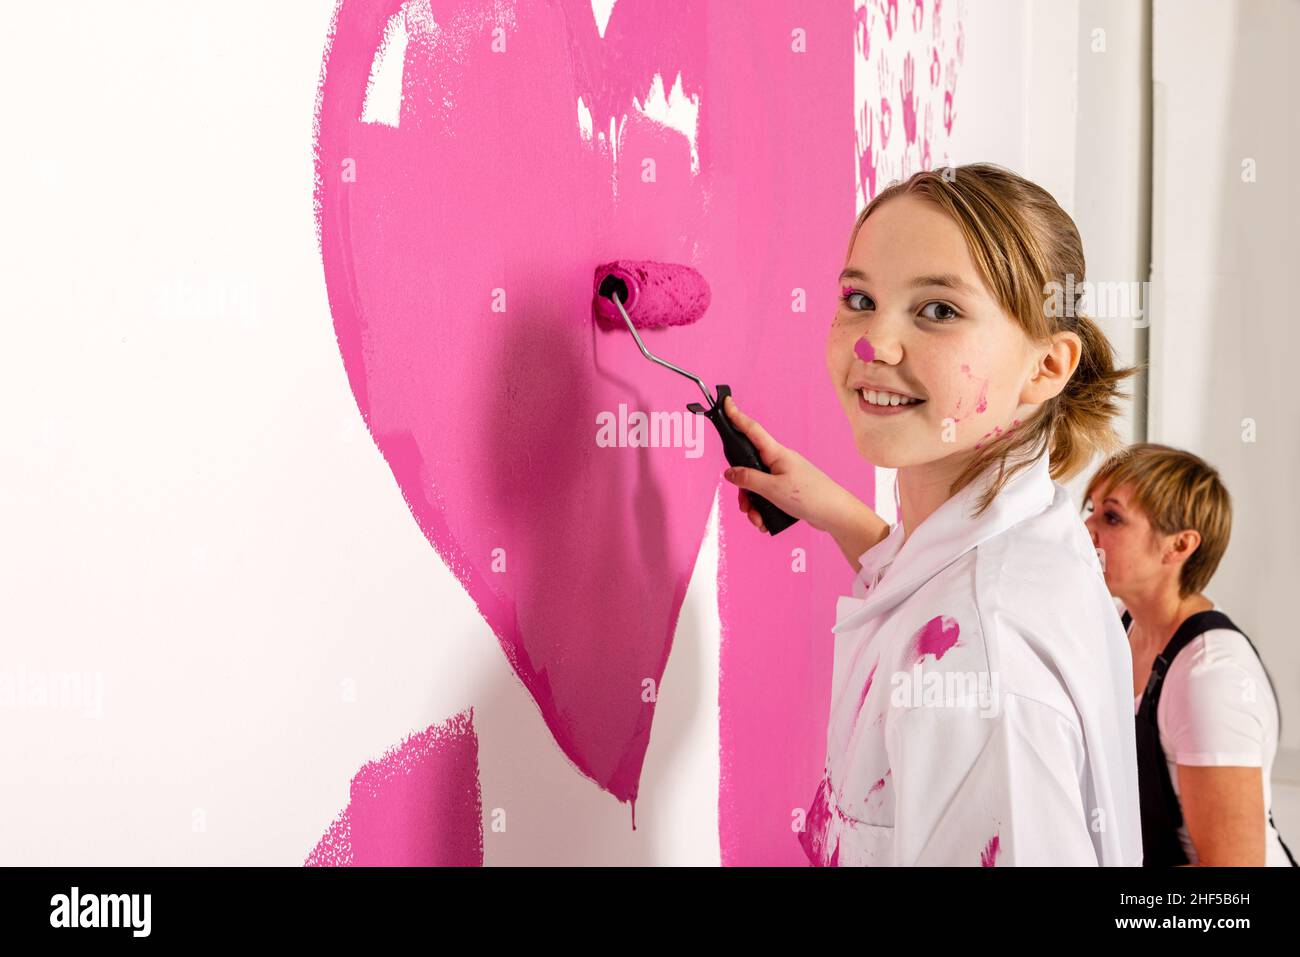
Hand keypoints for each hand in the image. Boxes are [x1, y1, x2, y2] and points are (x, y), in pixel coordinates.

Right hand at [719, 394, 847, 534]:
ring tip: (758, 519)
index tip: (727, 402)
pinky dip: (763, 510)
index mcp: (776, 454)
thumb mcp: (772, 489)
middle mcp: (779, 462)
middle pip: (749, 468)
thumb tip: (730, 473)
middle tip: (744, 504)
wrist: (835, 514)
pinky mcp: (788, 490)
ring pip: (757, 487)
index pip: (752, 430)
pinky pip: (767, 497)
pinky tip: (765, 521)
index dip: (737, 416)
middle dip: (743, 488)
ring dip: (753, 505)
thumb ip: (748, 479)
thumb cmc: (810, 496)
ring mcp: (784, 476)